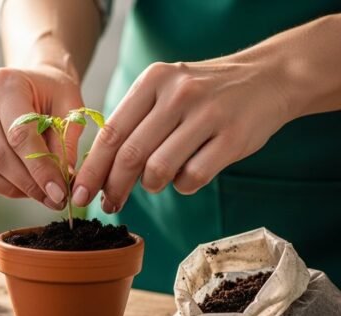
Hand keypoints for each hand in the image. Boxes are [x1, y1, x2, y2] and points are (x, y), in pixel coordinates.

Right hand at [0, 65, 84, 209]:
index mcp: (4, 83)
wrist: (32, 85)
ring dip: (8, 189)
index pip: (19, 134)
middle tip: (53, 198)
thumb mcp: (71, 109)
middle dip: (27, 184)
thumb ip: (66, 143)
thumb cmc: (53, 96)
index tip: (60, 192)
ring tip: (36, 191)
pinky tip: (7, 187)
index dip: (40, 169)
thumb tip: (61, 180)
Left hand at [71, 58, 290, 212]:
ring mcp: (207, 114)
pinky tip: (186, 175)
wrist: (268, 78)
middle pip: (130, 155)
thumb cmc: (203, 94)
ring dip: (151, 185)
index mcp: (153, 81)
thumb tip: (96, 170)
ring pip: (158, 170)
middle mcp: (178, 94)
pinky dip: (182, 185)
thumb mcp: (164, 91)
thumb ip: (133, 122)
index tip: (79, 194)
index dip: (92, 169)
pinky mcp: (232, 138)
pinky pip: (191, 178)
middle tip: (109, 205)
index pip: (111, 133)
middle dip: (113, 188)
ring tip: (156, 181)